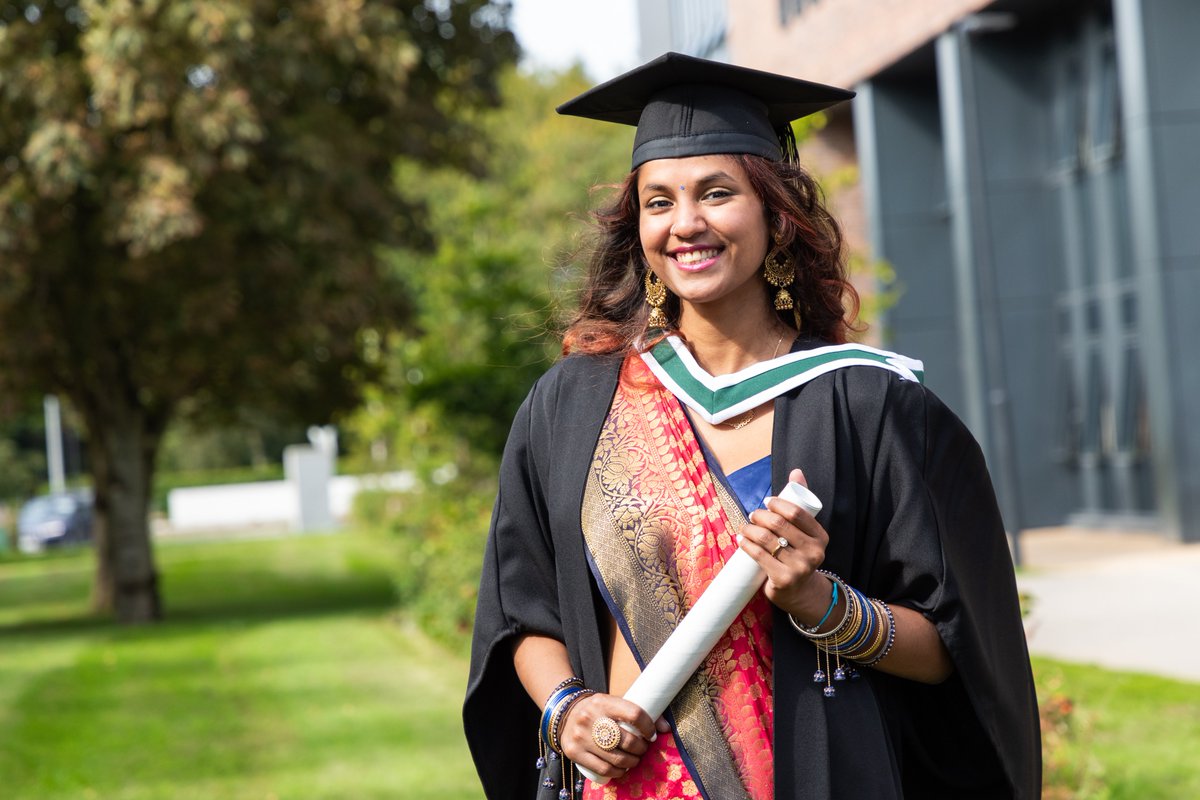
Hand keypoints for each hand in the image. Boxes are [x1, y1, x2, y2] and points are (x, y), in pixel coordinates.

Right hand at [556, 692, 667, 778]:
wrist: (564, 713)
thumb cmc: (597, 710)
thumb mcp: (613, 703)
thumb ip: (637, 713)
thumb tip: (667, 728)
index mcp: (603, 701)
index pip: (634, 714)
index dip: (648, 726)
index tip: (651, 734)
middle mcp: (590, 718)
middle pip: (627, 740)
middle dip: (641, 748)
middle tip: (642, 749)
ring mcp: (581, 737)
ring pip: (616, 758)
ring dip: (632, 763)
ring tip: (634, 760)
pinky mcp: (574, 752)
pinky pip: (603, 769)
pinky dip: (617, 772)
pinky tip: (622, 769)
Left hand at [738, 468, 832, 620]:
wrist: (799, 592)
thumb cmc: (798, 554)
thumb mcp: (805, 531)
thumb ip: (801, 502)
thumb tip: (796, 472)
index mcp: (821, 536)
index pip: (797, 512)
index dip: (778, 503)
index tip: (766, 502)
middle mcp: (814, 552)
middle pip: (779, 524)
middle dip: (760, 515)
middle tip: (752, 515)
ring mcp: (799, 567)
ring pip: (766, 539)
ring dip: (750, 528)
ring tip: (745, 526)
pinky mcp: (783, 579)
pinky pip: (759, 556)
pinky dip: (746, 544)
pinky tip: (741, 539)